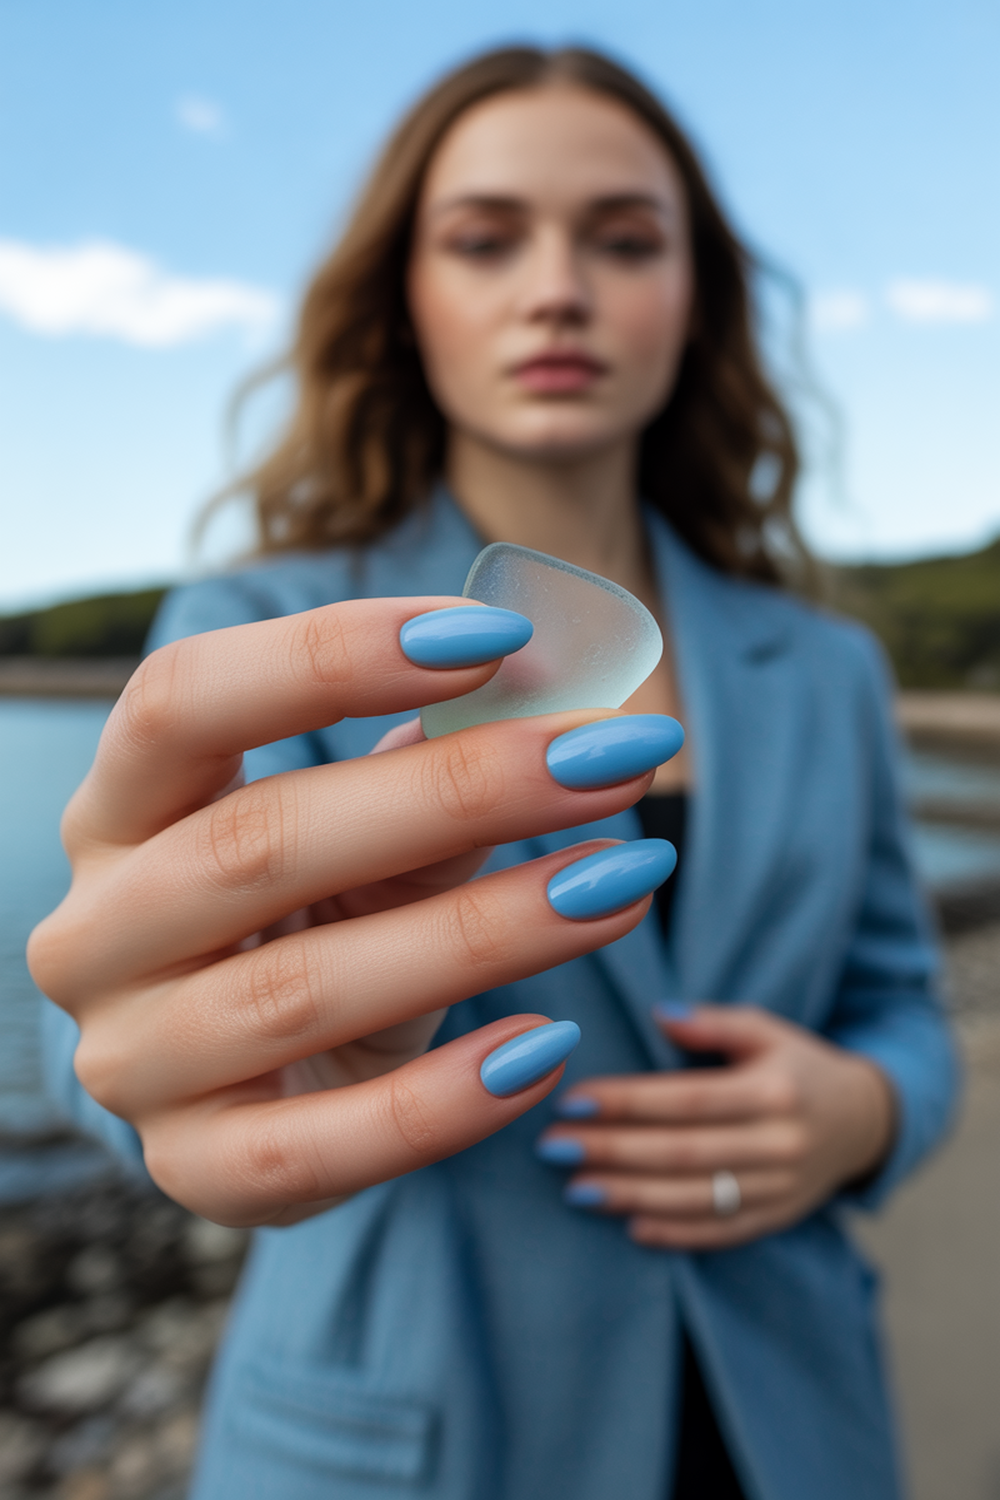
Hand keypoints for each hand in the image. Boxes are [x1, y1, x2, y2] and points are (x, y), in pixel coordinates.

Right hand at [29, 597, 671, 1227]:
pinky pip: (318, 1149)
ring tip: (623, 882)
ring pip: (303, 989)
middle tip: (610, 759)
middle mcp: (97, 931)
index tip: (496, 636)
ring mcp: (133, 1061)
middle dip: (454, 793)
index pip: (180, 701)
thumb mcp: (366, 849)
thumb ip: (431, 785)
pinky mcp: (196, 1169)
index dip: (328, 655)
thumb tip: (543, 708)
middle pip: (258, 842)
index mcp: (118, 812)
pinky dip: (445, 1101)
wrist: (267, 1090)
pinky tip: (551, 1046)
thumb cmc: (318, 930)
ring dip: (485, 931)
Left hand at [537, 1004, 895, 1247]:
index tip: (573, 1100)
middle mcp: (780, 1143)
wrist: (863, 1121)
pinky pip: (721, 1232)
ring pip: (696, 1198)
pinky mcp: (778, 1219)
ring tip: (576, 1188)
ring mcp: (782, 1188)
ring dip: (630, 1195)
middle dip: (612, 1150)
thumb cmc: (796, 1065)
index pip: (687, 1099)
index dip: (628, 1102)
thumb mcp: (766, 1029)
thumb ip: (714, 1021)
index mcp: (773, 1090)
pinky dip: (675, 1233)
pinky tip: (629, 1226)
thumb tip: (659, 1013)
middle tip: (555, 1147)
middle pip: (683, 1152)